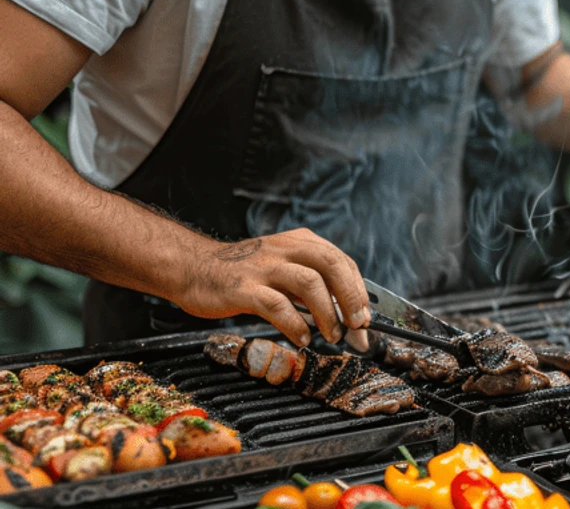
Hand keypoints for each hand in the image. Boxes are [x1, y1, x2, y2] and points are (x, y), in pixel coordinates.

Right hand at [174, 228, 370, 347]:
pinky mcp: (243, 288)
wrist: (192, 267)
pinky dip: (295, 324)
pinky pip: (276, 305)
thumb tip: (347, 318)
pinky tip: (302, 338)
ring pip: (308, 283)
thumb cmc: (244, 274)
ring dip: (326, 312)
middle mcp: (284, 249)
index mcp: (299, 242)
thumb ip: (313, 288)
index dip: (358, 291)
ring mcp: (263, 267)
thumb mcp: (283, 270)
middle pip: (331, 265)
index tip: (365, 319)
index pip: (341, 261)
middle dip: (350, 297)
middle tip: (357, 326)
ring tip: (331, 335)